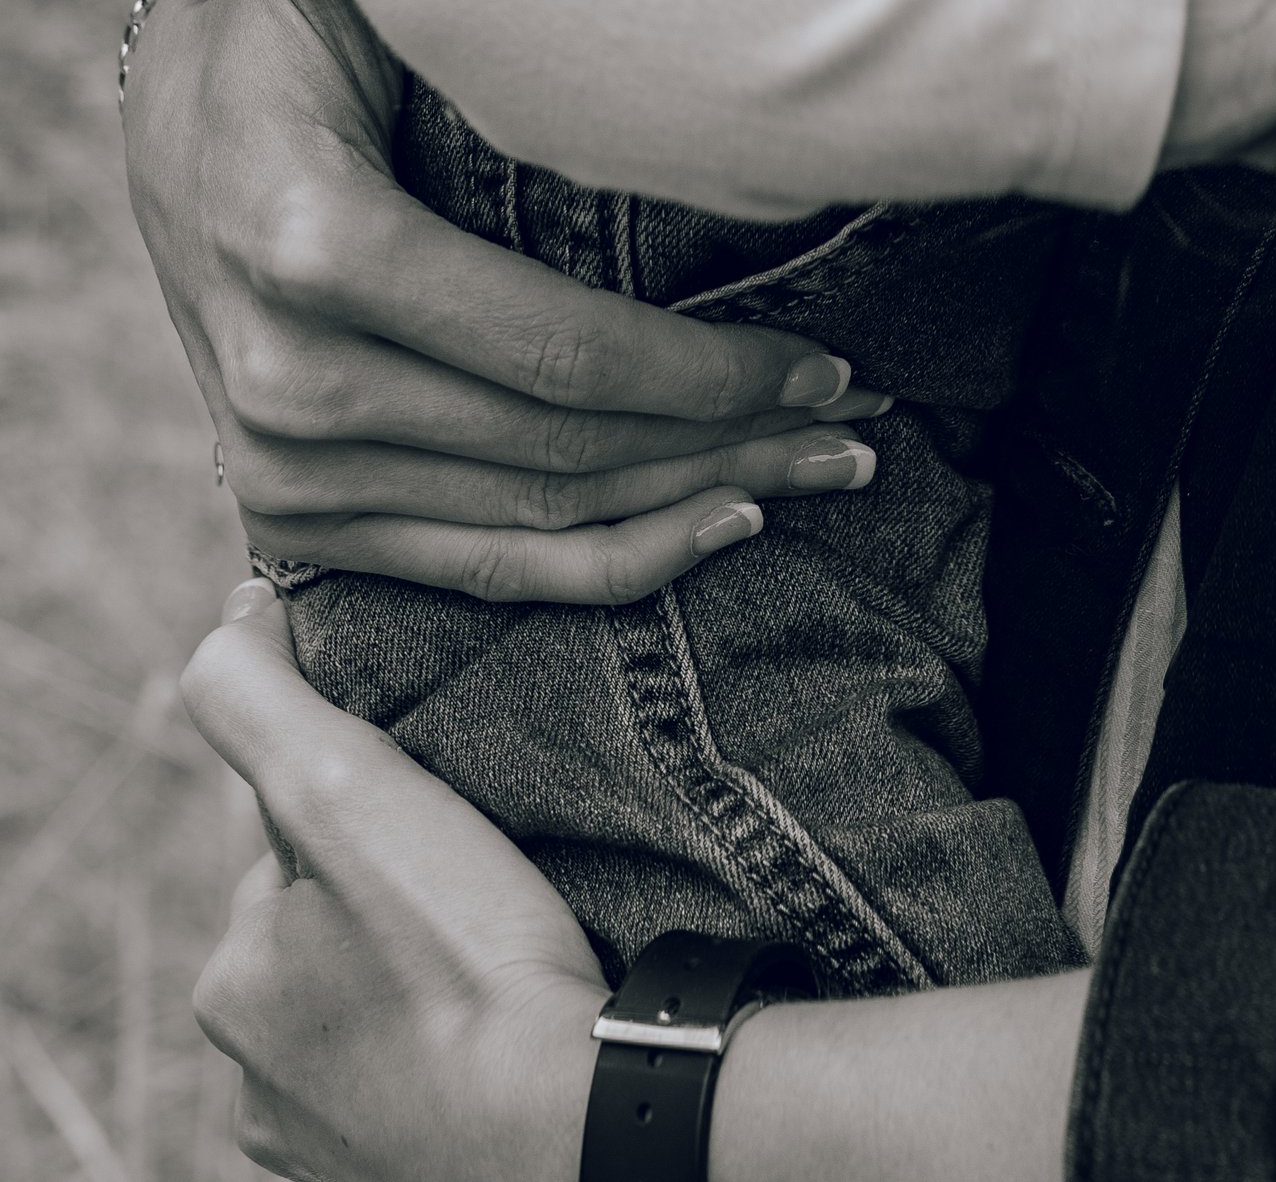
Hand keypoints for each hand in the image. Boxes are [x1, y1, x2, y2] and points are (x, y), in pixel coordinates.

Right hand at [124, 0, 883, 600]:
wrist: (172, 137)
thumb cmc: (295, 31)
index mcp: (313, 246)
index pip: (555, 348)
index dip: (706, 371)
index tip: (831, 359)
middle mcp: (289, 381)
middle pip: (563, 447)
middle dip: (733, 441)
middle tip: (864, 427)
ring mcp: (284, 468)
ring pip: (536, 523)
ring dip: (696, 506)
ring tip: (824, 472)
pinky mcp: (293, 519)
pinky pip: (477, 572)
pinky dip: (605, 567)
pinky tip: (714, 529)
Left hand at [187, 579, 1089, 1181]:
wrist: (575, 1126)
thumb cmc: (463, 958)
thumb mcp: (344, 789)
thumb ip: (261, 700)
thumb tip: (235, 615)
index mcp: (233, 975)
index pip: (291, 838)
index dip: (369, 790)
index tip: (446, 788)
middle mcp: (260, 1072)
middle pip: (336, 920)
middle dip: (400, 881)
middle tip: (493, 855)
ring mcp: (332, 1136)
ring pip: (382, 996)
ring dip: (432, 957)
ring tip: (516, 922)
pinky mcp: (405, 1169)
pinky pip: (426, 1068)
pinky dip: (464, 1032)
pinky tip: (516, 1006)